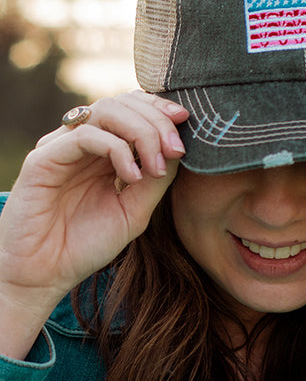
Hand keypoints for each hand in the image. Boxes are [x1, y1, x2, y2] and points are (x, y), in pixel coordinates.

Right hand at [0, 91, 188, 357]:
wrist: (44, 276)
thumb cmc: (87, 244)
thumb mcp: (135, 210)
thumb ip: (156, 178)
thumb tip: (178, 147)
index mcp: (104, 149)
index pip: (133, 108)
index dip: (160, 108)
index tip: (186, 119)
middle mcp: (83, 141)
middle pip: (124, 104)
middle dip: (157, 121)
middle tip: (176, 150)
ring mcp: (62, 146)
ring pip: (106, 111)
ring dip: (141, 132)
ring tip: (155, 166)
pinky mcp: (44, 158)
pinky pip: (86, 135)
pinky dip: (117, 150)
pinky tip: (131, 176)